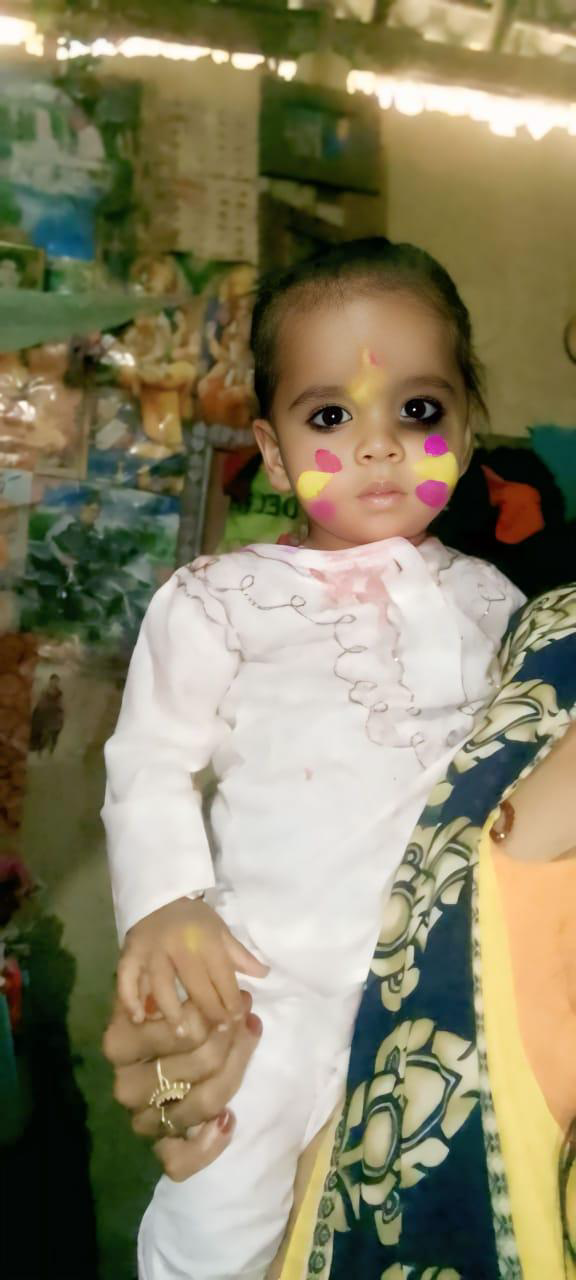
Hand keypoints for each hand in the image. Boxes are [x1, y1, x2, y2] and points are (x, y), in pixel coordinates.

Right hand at [102, 991, 261, 1180]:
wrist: (145, 1052)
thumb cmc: (159, 1014)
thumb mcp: (161, 993)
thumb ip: (188, 986)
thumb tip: (246, 977)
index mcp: (119, 1042)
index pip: (181, 1029)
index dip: (219, 1013)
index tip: (242, 998)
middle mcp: (125, 1084)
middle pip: (199, 1064)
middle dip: (233, 1038)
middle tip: (248, 1016)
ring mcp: (140, 1118)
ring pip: (203, 1103)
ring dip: (236, 1072)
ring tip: (250, 1041)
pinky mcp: (156, 1146)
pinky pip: (178, 1160)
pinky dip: (208, 1144)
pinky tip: (229, 1120)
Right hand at [118, 897, 268, 1030]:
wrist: (159, 895)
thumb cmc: (194, 918)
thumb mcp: (220, 930)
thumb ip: (240, 955)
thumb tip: (264, 974)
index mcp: (205, 939)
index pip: (222, 976)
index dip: (231, 1000)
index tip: (236, 1020)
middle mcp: (179, 946)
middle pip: (195, 985)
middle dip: (209, 1011)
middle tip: (217, 1032)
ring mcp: (152, 951)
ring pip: (162, 985)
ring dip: (172, 1011)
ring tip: (182, 1033)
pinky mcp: (130, 953)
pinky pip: (127, 978)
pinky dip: (130, 999)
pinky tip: (139, 1018)